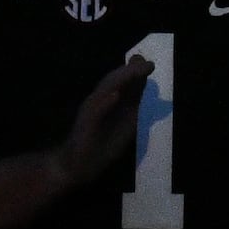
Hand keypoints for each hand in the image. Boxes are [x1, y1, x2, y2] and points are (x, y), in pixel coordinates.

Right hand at [50, 58, 145, 186]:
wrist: (79, 166)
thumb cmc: (103, 146)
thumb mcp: (125, 126)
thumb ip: (133, 107)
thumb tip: (143, 89)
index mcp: (110, 101)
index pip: (123, 83)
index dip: (136, 73)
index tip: (149, 64)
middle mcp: (100, 101)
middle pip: (115, 81)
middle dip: (130, 71)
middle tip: (145, 62)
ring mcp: (92, 110)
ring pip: (106, 91)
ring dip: (120, 80)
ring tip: (134, 70)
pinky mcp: (86, 124)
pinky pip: (95, 112)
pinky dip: (105, 103)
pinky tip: (115, 95)